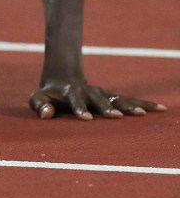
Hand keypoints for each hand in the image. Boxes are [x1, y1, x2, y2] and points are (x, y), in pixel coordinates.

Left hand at [29, 79, 165, 119]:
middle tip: (116, 117)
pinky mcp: (112, 96)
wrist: (62, 79)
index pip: (75, 100)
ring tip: (142, 114)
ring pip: (117, 98)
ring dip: (129, 106)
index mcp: (70, 92)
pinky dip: (144, 104)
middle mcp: (88, 91)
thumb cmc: (48, 96)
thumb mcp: (38, 98)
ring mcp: (102, 93)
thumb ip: (39, 105)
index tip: (86, 118)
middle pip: (98, 99)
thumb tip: (46, 115)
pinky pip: (129, 100)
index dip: (80, 108)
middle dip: (106, 107)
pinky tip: (159, 109)